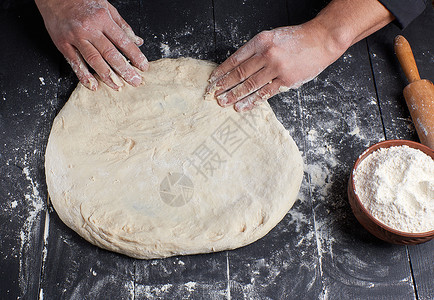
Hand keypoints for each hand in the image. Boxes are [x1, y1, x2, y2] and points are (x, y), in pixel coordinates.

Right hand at [35, 0, 148, 90]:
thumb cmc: (82, 1)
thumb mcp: (106, 7)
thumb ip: (122, 26)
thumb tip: (138, 41)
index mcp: (103, 19)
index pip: (123, 41)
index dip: (135, 55)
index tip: (143, 66)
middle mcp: (90, 29)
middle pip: (110, 53)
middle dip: (124, 70)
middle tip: (135, 81)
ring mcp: (76, 37)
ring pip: (94, 60)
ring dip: (107, 76)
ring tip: (118, 86)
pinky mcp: (63, 44)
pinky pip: (75, 62)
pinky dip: (84, 75)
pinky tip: (93, 85)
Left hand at [207, 22, 345, 111]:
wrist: (321, 40)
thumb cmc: (296, 39)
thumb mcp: (272, 37)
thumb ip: (256, 50)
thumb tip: (238, 67)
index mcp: (261, 41)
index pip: (235, 59)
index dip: (222, 71)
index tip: (213, 79)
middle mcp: (267, 54)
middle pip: (240, 73)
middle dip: (224, 85)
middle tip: (213, 94)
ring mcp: (277, 69)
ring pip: (250, 85)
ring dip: (234, 95)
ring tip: (224, 102)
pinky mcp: (286, 81)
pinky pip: (265, 94)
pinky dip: (252, 101)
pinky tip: (242, 106)